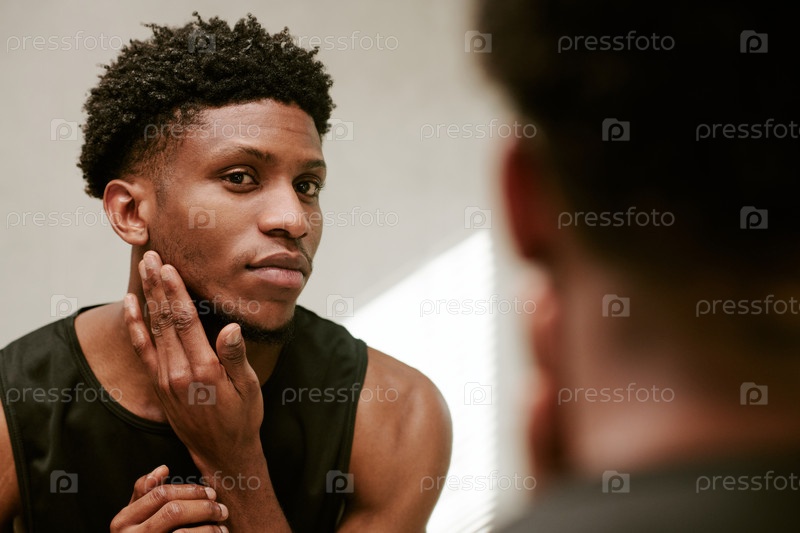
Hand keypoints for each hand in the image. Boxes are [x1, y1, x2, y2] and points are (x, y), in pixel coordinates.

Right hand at [110, 465, 228, 532]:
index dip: (191, 490)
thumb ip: (146, 493)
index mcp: (123, 521)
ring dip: (209, 528)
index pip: (161, 494)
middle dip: (204, 507)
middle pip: (174, 512)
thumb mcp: (136, 517)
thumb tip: (163, 468)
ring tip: (221, 527)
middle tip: (222, 510)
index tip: (211, 493)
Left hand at [123, 251, 263, 470]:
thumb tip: (232, 328)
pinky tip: (131, 304)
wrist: (221, 453)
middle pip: (164, 319)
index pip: (185, 322)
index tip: (169, 267)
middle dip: (158, 285)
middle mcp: (178, 372)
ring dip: (148, 296)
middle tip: (151, 255)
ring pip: (152, 329)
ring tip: (145, 269)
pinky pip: (142, 349)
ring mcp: (164, 378)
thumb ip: (236, 357)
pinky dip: (134, 325)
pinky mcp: (158, 384)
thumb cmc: (242, 418)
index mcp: (203, 370)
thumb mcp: (249, 388)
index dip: (176, 292)